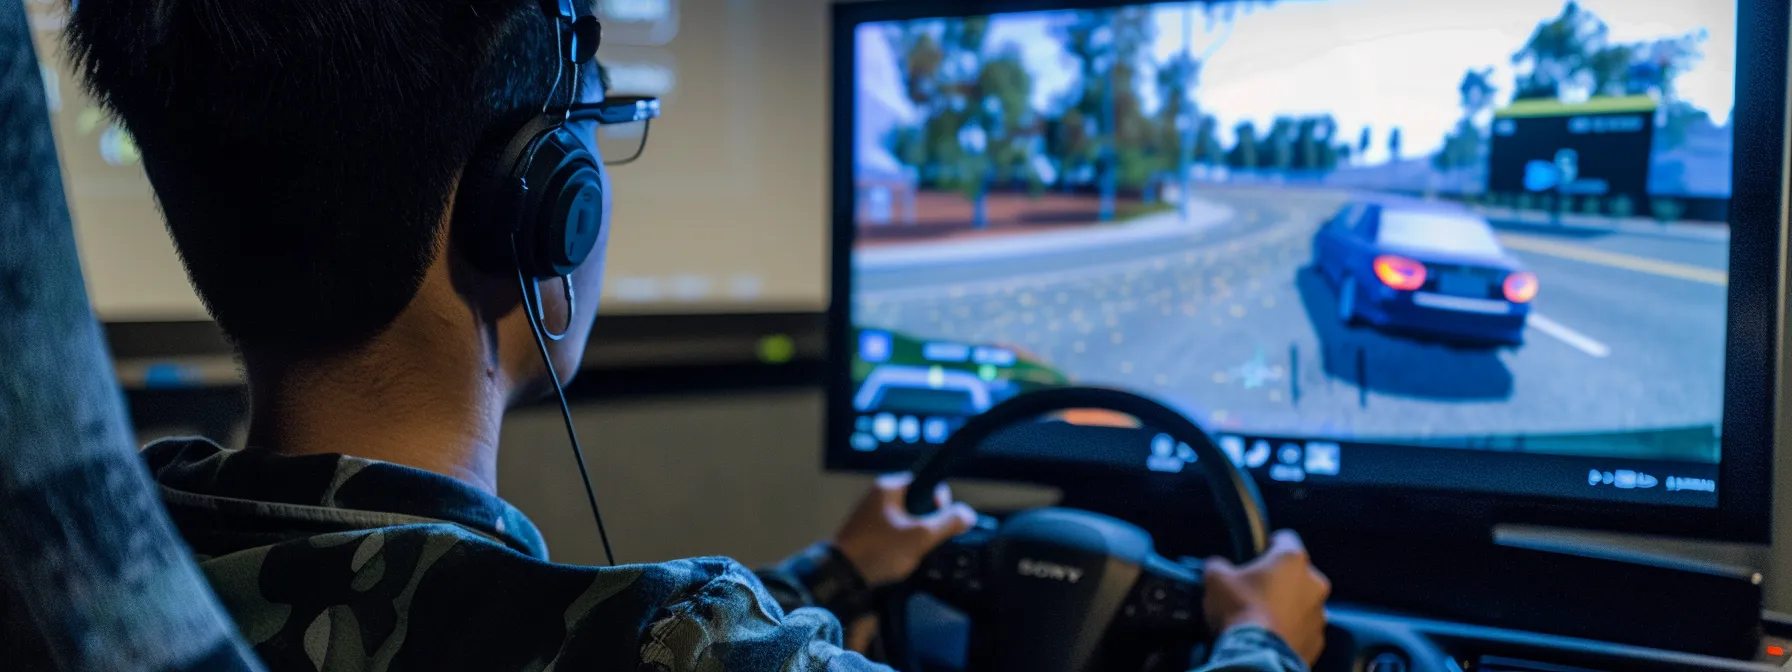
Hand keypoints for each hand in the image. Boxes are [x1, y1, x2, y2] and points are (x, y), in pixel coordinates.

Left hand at [831, 473, 977, 586]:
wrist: (842, 576)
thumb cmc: (876, 551)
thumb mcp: (920, 537)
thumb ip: (947, 523)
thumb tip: (967, 514)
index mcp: (890, 487)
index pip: (928, 482)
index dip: (940, 502)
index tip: (940, 520)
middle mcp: (879, 495)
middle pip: (919, 503)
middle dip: (927, 523)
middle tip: (924, 541)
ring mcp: (872, 514)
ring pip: (909, 520)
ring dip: (915, 536)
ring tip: (910, 552)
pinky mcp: (869, 532)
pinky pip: (896, 532)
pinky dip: (902, 544)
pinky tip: (899, 558)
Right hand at [1203, 530, 1330, 664]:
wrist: (1256, 654)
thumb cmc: (1239, 607)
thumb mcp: (1215, 578)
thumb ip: (1219, 564)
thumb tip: (1219, 566)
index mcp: (1293, 559)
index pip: (1285, 537)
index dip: (1267, 544)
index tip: (1254, 555)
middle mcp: (1315, 583)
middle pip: (1297, 573)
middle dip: (1280, 579)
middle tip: (1255, 590)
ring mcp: (1320, 614)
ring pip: (1303, 602)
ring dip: (1288, 606)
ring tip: (1264, 618)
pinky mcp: (1318, 641)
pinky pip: (1304, 629)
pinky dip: (1291, 630)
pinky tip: (1271, 637)